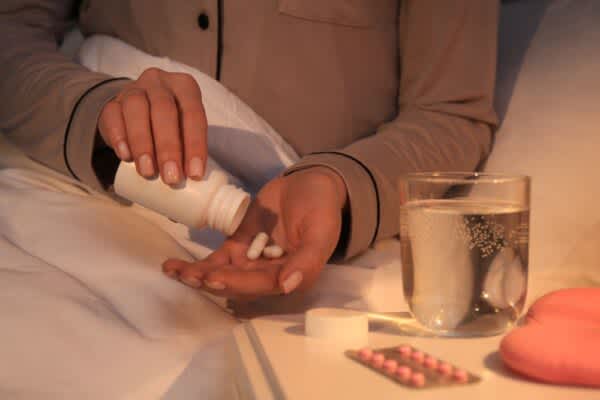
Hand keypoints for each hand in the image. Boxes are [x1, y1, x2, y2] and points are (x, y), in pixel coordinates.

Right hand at [98, 68, 207, 184]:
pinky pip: (112, 114)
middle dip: (169, 147)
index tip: (194, 174)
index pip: (194, 114)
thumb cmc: (171, 126)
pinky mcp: (111, 102)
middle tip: (171, 177)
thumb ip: (190, 152)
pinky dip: (119, 137)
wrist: (137, 113)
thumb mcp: (185, 131)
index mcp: (185, 87)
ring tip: (148, 172)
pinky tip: (125, 156)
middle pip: (164, 110)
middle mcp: (160, 82)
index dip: (195, 144)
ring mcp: (133, 89)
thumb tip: (191, 191)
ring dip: (143, 143)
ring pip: (136, 109)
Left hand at [162, 167, 347, 298]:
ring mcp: (251, 261)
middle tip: (188, 275)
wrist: (311, 184)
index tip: (213, 278)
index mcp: (292, 276)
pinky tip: (173, 266)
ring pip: (222, 275)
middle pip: (237, 284)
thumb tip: (287, 286)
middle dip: (211, 281)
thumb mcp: (321, 232)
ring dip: (198, 276)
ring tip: (175, 271)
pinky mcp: (237, 247)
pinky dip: (196, 264)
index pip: (261, 284)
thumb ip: (307, 260)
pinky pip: (215, 260)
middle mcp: (269, 274)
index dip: (236, 283)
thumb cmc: (321, 207)